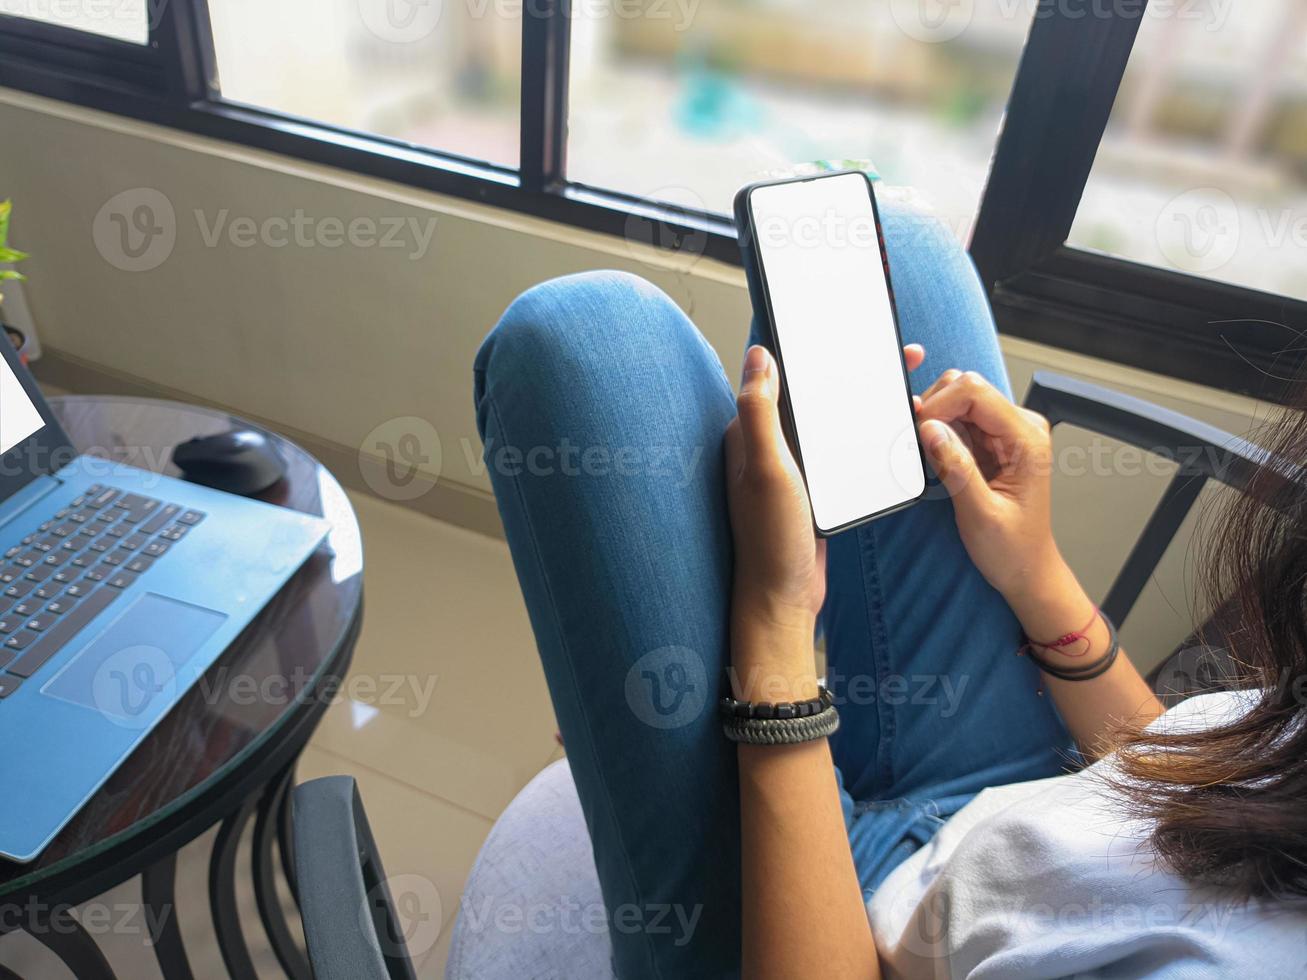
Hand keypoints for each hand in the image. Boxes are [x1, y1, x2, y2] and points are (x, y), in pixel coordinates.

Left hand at [724, 343, 923, 697]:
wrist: (785, 599)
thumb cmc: (769, 540)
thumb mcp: (766, 469)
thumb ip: (761, 411)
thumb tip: (760, 355)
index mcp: (751, 434)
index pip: (784, 378)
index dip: (817, 352)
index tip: (852, 333)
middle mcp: (769, 447)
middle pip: (815, 396)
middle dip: (852, 372)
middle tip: (898, 356)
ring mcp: (795, 468)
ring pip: (833, 423)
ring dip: (864, 404)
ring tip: (904, 387)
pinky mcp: (816, 489)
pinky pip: (842, 453)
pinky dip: (866, 439)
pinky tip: (893, 433)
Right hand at [915, 370, 1063, 600]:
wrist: (1026, 568)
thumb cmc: (1013, 548)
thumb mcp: (979, 513)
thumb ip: (955, 468)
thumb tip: (929, 430)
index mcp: (1027, 439)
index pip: (976, 392)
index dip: (939, 405)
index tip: (918, 430)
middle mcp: (1020, 428)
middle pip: (966, 388)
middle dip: (935, 410)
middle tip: (921, 445)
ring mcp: (1005, 432)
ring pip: (958, 400)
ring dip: (935, 421)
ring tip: (931, 456)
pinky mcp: (990, 442)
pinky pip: (957, 421)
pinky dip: (939, 433)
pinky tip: (938, 457)